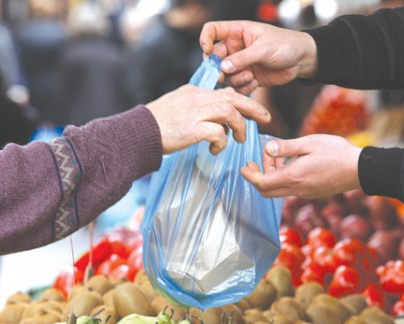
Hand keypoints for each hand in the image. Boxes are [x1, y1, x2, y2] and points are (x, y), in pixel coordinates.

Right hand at [147, 85, 270, 154]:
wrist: (137, 133)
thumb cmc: (156, 125)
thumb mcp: (178, 107)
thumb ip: (197, 108)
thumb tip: (217, 121)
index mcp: (195, 92)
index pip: (226, 92)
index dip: (243, 101)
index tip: (253, 111)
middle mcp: (197, 98)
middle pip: (234, 98)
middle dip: (253, 108)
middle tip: (266, 118)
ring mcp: (195, 112)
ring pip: (230, 113)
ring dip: (239, 128)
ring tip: (239, 140)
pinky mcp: (193, 128)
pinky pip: (218, 133)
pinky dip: (221, 142)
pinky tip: (215, 150)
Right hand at [199, 20, 317, 94]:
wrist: (301, 60)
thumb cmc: (285, 45)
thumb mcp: (264, 48)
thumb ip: (243, 58)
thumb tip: (223, 67)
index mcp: (236, 32)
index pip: (212, 31)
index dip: (205, 40)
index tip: (207, 51)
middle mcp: (235, 48)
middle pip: (214, 58)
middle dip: (218, 68)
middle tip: (225, 75)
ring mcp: (240, 64)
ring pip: (225, 75)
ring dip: (235, 79)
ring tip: (250, 77)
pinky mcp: (247, 77)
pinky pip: (236, 86)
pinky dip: (243, 88)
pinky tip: (255, 83)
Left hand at [241, 134, 362, 198]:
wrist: (360, 170)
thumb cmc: (337, 153)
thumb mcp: (309, 143)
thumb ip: (286, 147)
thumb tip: (267, 149)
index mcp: (293, 177)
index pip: (262, 183)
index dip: (250, 176)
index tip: (244, 167)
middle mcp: (297, 189)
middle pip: (267, 192)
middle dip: (258, 177)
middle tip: (257, 161)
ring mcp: (305, 193)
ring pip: (279, 190)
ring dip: (272, 176)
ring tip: (278, 157)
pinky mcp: (312, 193)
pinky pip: (291, 189)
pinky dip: (284, 178)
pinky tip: (292, 164)